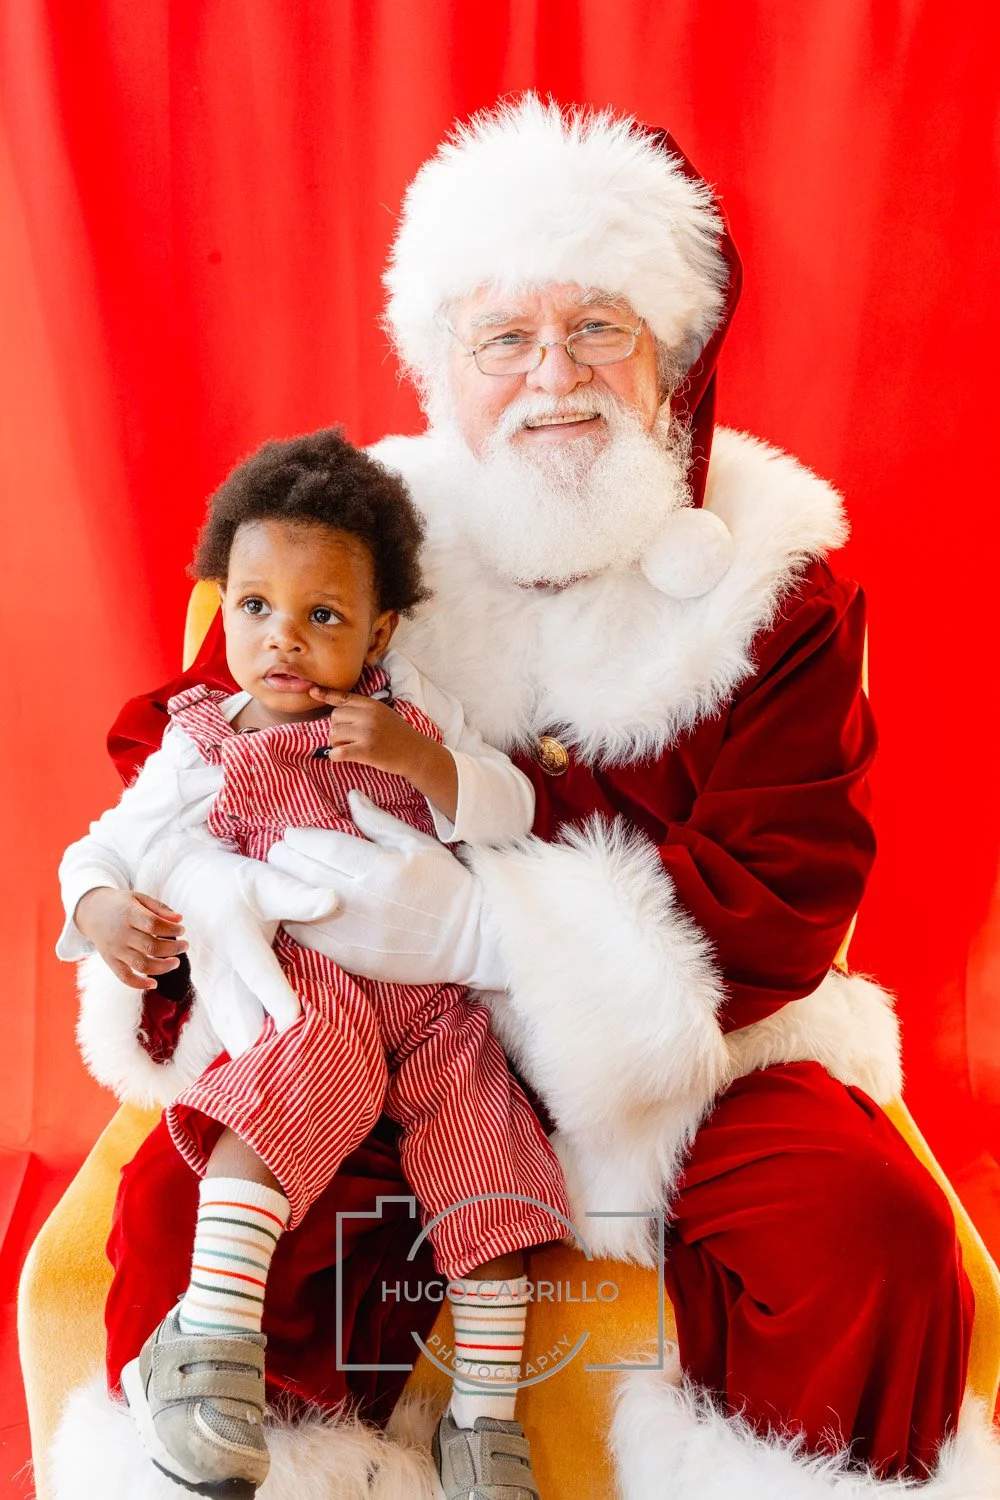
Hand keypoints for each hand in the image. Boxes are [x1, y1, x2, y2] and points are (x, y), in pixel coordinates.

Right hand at [74, 888, 187, 991]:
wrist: (91, 912)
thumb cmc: (121, 905)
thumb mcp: (139, 898)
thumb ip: (159, 908)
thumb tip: (180, 919)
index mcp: (129, 914)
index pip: (154, 925)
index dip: (172, 930)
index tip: (182, 930)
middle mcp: (121, 933)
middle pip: (151, 947)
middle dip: (173, 949)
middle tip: (184, 946)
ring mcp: (115, 949)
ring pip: (141, 964)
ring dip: (163, 967)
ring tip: (175, 962)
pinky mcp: (110, 961)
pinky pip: (124, 977)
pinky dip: (139, 984)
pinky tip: (154, 984)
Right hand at [145, 835, 339, 1054]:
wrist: (185, 886)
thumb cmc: (234, 884)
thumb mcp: (265, 880)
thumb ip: (298, 895)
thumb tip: (333, 900)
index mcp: (238, 943)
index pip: (262, 980)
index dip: (281, 1005)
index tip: (301, 1026)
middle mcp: (221, 974)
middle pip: (243, 1024)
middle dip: (270, 1051)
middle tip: (304, 1074)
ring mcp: (212, 991)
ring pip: (233, 1036)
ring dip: (258, 1057)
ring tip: (293, 1081)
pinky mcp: (210, 1000)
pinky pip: (229, 1034)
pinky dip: (248, 1053)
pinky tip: (271, 1073)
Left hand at [268, 791, 502, 987]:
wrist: (471, 939)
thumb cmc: (447, 886)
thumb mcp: (418, 845)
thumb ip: (378, 822)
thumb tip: (351, 796)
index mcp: (378, 866)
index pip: (321, 846)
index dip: (299, 838)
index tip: (291, 835)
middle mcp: (361, 899)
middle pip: (304, 873)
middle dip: (285, 859)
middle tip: (279, 853)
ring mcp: (355, 932)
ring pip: (300, 906)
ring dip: (287, 889)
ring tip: (284, 879)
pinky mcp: (353, 958)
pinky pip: (309, 938)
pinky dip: (296, 921)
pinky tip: (296, 910)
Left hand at [310, 688, 422, 773]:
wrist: (415, 753)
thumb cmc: (399, 735)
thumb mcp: (384, 714)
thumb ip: (365, 710)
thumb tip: (339, 712)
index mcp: (372, 705)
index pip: (344, 697)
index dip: (326, 694)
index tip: (312, 691)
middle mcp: (368, 716)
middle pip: (335, 717)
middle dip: (337, 728)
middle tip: (348, 738)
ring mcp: (367, 733)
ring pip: (334, 734)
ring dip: (336, 743)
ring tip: (349, 747)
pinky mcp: (366, 751)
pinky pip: (338, 751)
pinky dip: (335, 755)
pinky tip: (340, 757)